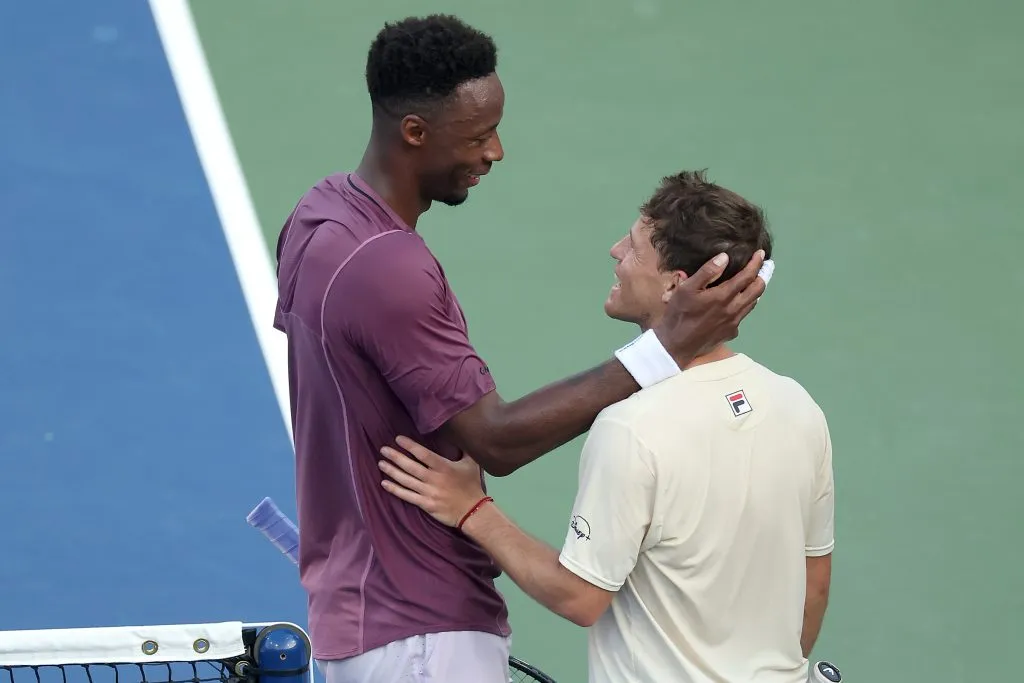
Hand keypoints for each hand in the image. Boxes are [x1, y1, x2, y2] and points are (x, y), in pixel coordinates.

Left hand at [378, 435, 486, 527]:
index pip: (423, 454)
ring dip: (392, 472)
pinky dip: (395, 490)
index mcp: (444, 467)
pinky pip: (407, 496)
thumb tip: (459, 434)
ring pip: (406, 481)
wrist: (473, 511)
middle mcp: (433, 479)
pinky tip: (384, 484)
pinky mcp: (426, 504)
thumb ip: (465, 449)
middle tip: (383, 450)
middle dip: (395, 457)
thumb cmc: (472, 485)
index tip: (398, 439)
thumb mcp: (472, 464)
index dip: (409, 446)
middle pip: (410, 466)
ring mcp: (428, 492)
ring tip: (381, 463)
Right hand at [654, 250, 767, 364]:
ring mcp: (733, 323)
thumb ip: (707, 272)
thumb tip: (725, 257)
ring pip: (752, 304)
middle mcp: (734, 309)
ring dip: (755, 291)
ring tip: (754, 282)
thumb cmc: (679, 314)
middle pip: (757, 291)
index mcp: (724, 296)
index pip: (747, 276)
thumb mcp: (686, 289)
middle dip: (762, 276)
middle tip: (765, 266)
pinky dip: (744, 306)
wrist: (676, 345)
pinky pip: (742, 316)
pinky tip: (736, 304)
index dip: (756, 263)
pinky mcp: (730, 333)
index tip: (761, 254)